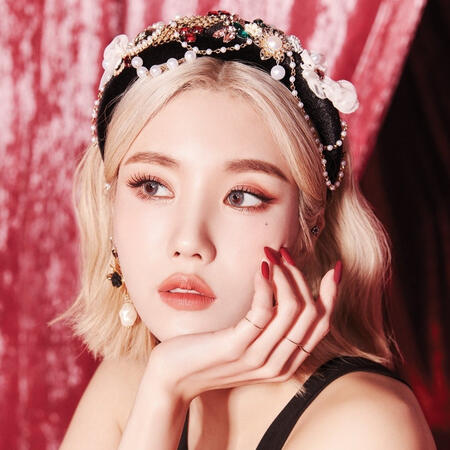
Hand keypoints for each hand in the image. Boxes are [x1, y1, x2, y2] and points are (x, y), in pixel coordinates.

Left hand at [146, 246, 339, 403]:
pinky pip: (264, 310)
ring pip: (293, 309)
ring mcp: (259, 357)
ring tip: (272, 255)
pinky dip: (266, 284)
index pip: (322, 326)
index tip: (334, 268)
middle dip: (302, 276)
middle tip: (285, 253)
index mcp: (286, 363)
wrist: (174, 377)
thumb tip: (285, 287)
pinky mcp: (238, 347)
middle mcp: (279, 363)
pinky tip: (260, 267)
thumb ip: (269, 325)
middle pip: (312, 314)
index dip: (332, 295)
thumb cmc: (209, 352)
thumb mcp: (247, 341)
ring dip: (285, 275)